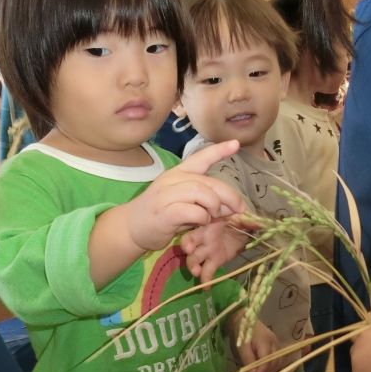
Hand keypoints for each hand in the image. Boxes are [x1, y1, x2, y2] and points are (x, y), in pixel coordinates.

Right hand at [128, 140, 245, 251]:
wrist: (132, 227)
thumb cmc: (161, 214)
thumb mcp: (184, 202)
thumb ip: (205, 200)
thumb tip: (232, 206)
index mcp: (178, 173)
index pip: (200, 158)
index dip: (219, 151)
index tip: (236, 144)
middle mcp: (172, 180)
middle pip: (208, 182)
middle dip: (229, 195)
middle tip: (238, 209)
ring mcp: (166, 195)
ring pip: (201, 192)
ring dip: (214, 206)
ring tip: (213, 216)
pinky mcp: (164, 213)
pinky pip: (192, 211)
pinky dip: (203, 217)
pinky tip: (201, 222)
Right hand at [180, 214, 250, 283]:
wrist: (244, 230)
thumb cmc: (239, 219)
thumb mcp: (245, 217)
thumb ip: (249, 220)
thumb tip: (258, 222)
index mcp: (210, 223)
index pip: (196, 226)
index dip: (191, 232)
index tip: (191, 240)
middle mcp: (204, 236)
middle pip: (189, 241)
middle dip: (187, 246)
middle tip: (190, 251)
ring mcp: (207, 250)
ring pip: (194, 258)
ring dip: (193, 265)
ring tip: (197, 272)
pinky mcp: (214, 261)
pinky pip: (207, 271)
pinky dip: (206, 279)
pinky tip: (207, 287)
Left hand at [228, 311, 279, 371]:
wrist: (244, 319)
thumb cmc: (241, 332)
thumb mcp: (242, 347)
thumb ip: (249, 361)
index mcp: (265, 342)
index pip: (268, 361)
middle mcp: (275, 343)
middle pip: (275, 363)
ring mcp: (277, 343)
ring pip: (278, 362)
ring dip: (269, 371)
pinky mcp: (276, 345)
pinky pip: (277, 359)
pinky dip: (271, 366)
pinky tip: (262, 370)